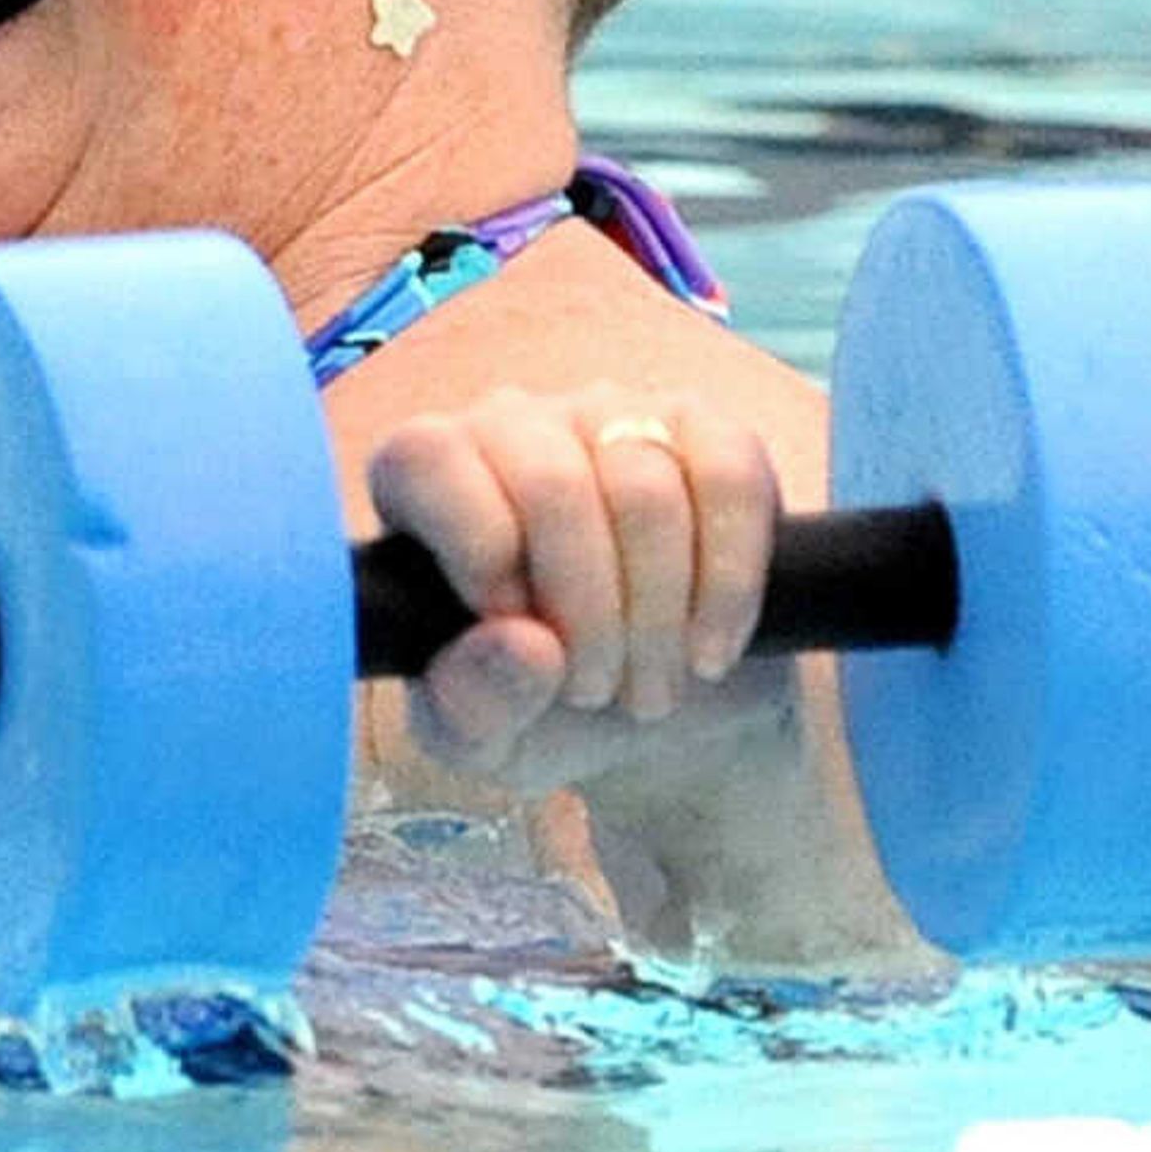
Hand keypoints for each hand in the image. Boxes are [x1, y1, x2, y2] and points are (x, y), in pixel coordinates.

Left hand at [366, 387, 788, 797]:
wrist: (656, 705)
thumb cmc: (541, 707)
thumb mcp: (483, 737)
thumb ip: (470, 704)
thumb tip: (524, 645)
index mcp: (421, 476)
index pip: (428, 456)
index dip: (477, 549)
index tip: (519, 633)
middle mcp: (509, 424)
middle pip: (551, 484)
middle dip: (587, 613)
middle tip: (596, 693)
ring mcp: (609, 415)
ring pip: (644, 490)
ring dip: (658, 616)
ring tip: (650, 687)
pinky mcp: (705, 432)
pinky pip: (728, 480)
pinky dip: (728, 582)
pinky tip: (709, 647)